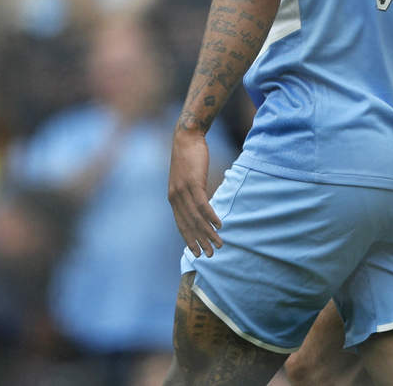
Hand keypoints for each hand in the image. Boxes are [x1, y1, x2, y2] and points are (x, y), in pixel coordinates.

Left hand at [168, 129, 222, 256]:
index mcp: (173, 198)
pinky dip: (211, 217)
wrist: (186, 136)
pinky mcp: (193, 183)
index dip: (189, 239)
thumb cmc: (189, 156)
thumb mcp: (187, 177)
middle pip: (189, 225)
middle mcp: (175, 197)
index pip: (181, 224)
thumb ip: (190, 192)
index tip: (197, 252)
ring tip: (219, 243)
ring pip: (196, 218)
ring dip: (208, 233)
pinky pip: (203, 205)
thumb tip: (200, 204)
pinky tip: (219, 225)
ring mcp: (183, 191)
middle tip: (210, 255)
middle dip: (200, 242)